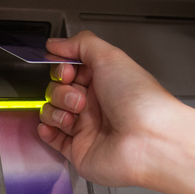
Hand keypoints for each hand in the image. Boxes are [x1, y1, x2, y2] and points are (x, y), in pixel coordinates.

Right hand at [38, 31, 183, 188]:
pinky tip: (53, 126)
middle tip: (79, 98)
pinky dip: (47, 130)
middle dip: (61, 91)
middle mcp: (95, 104)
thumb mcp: (110, 57)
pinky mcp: (78, 150)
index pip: (69, 70)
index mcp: (104, 81)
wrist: (147, 141)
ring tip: (74, 115)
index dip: (62, 69)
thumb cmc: (139, 101)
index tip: (67, 71)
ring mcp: (86, 127)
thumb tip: (56, 43)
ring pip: (52, 112)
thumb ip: (81, 44)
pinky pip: (52, 138)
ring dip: (55, 110)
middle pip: (57, 90)